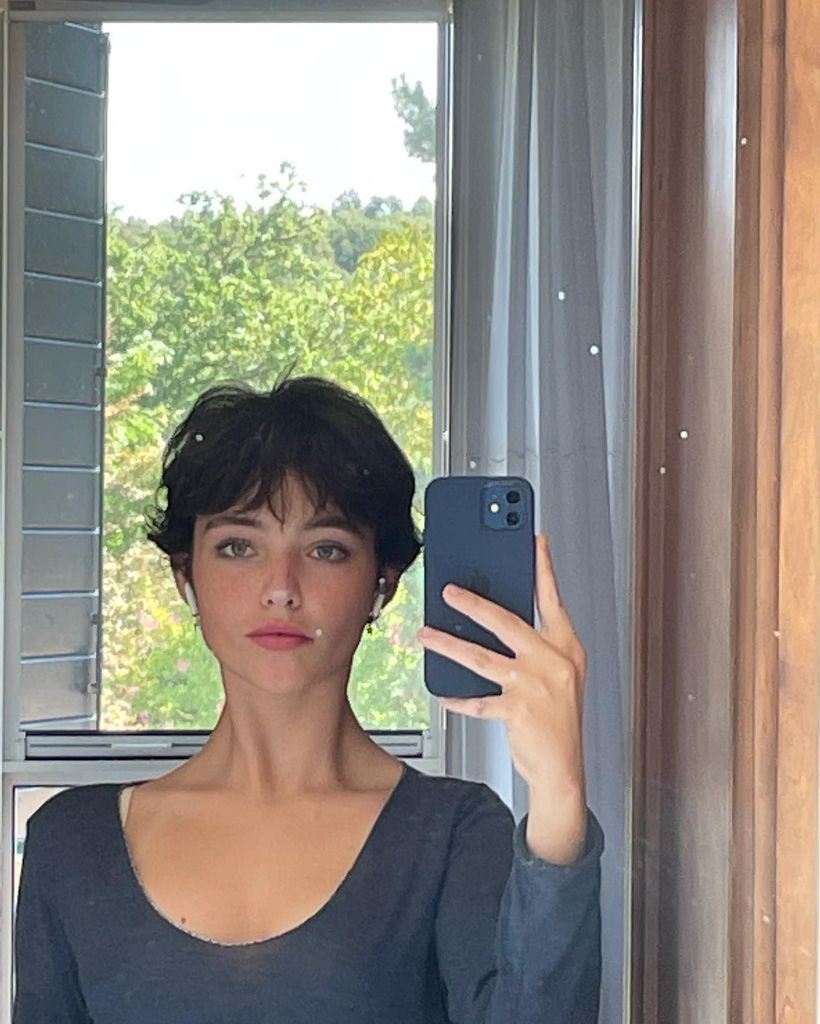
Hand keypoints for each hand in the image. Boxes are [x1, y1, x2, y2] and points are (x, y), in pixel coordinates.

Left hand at [417, 534, 587, 862]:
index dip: (544, 569)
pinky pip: (477, 699)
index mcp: (567, 648)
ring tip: (427, 635)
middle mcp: (553, 662)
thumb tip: (498, 620)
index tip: (536, 540)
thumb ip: (537, 648)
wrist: (564, 769)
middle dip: (474, 603)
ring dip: (449, 645)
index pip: (553, 600)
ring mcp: (535, 686)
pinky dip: (458, 698)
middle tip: (448, 591)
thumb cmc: (558, 720)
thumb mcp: (561, 676)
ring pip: (481, 657)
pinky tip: (443, 693)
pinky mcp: (518, 710)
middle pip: (507, 622)